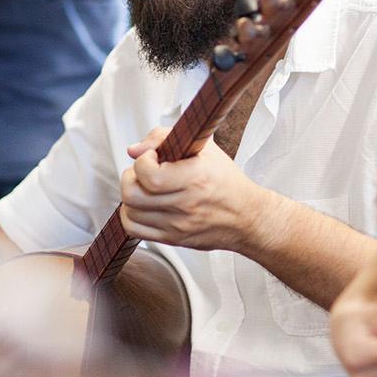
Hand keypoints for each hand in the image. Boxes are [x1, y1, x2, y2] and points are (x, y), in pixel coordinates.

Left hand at [118, 126, 275, 252]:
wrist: (247, 217)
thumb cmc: (227, 182)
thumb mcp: (205, 149)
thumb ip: (165, 138)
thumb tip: (134, 149)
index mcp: (194, 179)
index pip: (148, 174)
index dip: (142, 161)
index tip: (152, 156)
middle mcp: (184, 205)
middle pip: (132, 194)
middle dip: (131, 177)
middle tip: (143, 172)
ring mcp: (177, 225)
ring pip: (130, 211)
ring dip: (131, 195)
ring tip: (144, 187)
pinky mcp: (172, 239)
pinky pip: (134, 230)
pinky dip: (131, 215)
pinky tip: (143, 205)